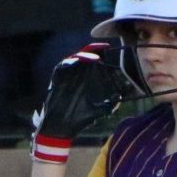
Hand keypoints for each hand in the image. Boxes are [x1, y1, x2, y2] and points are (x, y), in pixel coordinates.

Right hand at [30, 43, 123, 163]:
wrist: (62, 128)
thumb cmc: (79, 120)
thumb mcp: (98, 111)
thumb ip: (110, 105)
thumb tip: (121, 98)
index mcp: (86, 80)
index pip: (93, 62)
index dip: (101, 54)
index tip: (110, 49)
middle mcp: (76, 75)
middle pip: (84, 56)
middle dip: (94, 50)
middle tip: (104, 48)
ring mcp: (65, 76)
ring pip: (74, 59)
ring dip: (84, 56)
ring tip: (95, 57)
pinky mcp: (55, 79)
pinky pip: (61, 67)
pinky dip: (69, 62)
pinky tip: (78, 61)